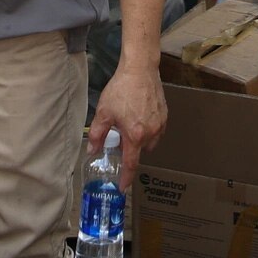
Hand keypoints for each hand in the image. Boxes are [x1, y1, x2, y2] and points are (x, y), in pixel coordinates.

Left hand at [87, 63, 166, 191]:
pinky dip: (148, 130)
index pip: (132, 164)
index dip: (127, 178)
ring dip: (140, 140)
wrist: (140, 70)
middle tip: (119, 137)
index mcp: (135, 135)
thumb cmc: (122, 89)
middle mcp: (151, 133)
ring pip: (149, 142)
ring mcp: (160, 125)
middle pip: (140, 151)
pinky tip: (139, 116)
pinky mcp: (165, 116)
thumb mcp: (104, 112)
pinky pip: (157, 131)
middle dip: (130, 149)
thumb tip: (92, 150)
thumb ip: (98, 134)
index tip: (123, 187)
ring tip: (129, 124)